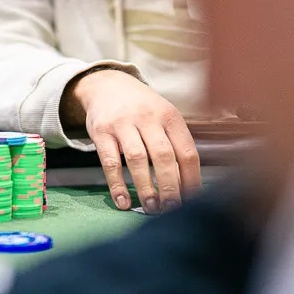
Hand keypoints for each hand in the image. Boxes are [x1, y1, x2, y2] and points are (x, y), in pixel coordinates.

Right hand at [68, 69, 201, 212]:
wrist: (106, 85)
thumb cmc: (141, 108)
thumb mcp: (163, 115)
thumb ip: (175, 143)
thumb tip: (187, 186)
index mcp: (169, 116)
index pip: (187, 152)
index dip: (192, 179)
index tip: (192, 200)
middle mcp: (147, 117)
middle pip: (163, 156)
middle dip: (170, 187)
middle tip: (172, 209)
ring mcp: (122, 123)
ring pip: (137, 159)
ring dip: (146, 187)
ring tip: (152, 208)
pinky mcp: (100, 131)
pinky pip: (109, 161)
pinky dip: (117, 184)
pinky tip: (123, 201)